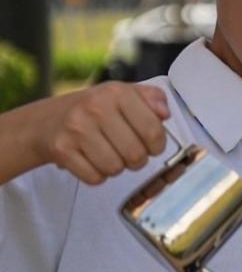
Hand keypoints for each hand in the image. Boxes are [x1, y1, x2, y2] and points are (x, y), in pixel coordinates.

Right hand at [39, 83, 169, 184]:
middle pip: (135, 154)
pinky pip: (94, 178)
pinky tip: (92, 161)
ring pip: (115, 168)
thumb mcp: (124, 94)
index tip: (153, 146)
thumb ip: (152, 99)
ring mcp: (76, 129)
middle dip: (137, 159)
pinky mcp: (61, 149)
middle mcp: (96, 108)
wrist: (47, 120)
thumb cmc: (94, 109)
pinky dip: (97, 175)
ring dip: (117, 168)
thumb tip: (165, 113)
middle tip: (130, 153)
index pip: (153, 130)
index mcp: (117, 93)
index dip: (158, 145)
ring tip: (110, 155)